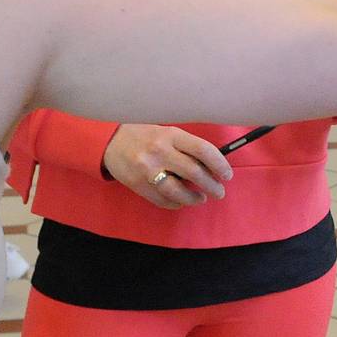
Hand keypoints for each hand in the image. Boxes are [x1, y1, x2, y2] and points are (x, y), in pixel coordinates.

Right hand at [102, 123, 232, 207]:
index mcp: (171, 135)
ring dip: (194, 198)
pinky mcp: (138, 184)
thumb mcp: (166, 133)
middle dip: (212, 185)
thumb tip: (211, 166)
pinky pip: (162, 200)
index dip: (219, 164)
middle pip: (194, 173)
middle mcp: (160, 151)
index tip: (227, 175)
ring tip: (201, 198)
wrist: (109, 140)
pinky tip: (182, 202)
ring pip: (178, 191)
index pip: (203, 150)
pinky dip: (176, 204)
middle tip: (219, 192)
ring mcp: (148, 170)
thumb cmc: (144, 135)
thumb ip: (185, 147)